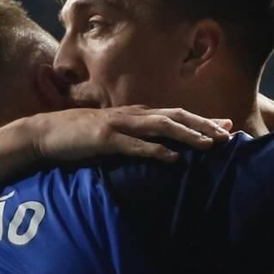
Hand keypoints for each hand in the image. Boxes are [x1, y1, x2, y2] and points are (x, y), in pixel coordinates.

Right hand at [22, 107, 231, 163]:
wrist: (45, 133)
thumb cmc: (80, 137)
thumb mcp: (113, 135)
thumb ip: (135, 138)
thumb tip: (160, 148)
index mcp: (136, 115)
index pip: (176, 114)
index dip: (202, 120)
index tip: (227, 127)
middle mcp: (132, 116)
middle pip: (176, 116)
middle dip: (203, 125)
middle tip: (227, 135)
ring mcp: (119, 125)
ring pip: (161, 127)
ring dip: (187, 135)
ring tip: (208, 145)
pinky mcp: (105, 139)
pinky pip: (135, 146)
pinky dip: (155, 151)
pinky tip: (172, 158)